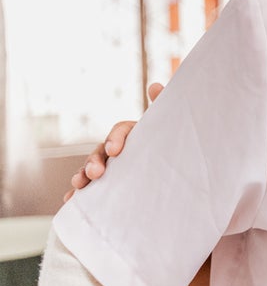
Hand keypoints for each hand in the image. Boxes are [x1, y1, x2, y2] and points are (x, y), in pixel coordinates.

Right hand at [64, 83, 163, 200]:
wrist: (176, 166)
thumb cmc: (171, 140)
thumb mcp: (169, 125)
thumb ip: (163, 106)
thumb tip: (155, 85)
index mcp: (134, 132)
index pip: (121, 130)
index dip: (116, 139)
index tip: (114, 151)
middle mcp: (118, 147)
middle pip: (101, 151)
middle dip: (94, 161)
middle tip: (95, 173)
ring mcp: (111, 165)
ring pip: (92, 167)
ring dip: (82, 175)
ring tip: (78, 186)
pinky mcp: (108, 183)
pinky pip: (90, 187)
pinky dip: (79, 193)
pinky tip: (70, 199)